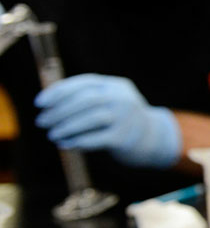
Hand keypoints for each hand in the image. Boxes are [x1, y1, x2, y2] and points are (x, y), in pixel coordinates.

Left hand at [33, 74, 181, 168]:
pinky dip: (77, 141)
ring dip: (65, 127)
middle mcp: (123, 99)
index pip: (84, 83)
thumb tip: (47, 102)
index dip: (58, 92)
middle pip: (86, 100)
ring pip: (90, 119)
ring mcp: (126, 118)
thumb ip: (85, 98)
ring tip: (52, 134)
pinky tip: (65, 143)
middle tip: (41, 121)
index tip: (39, 103)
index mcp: (116, 85)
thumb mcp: (109, 101)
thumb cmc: (120, 119)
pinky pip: (95, 139)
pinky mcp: (124, 138)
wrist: (153, 138)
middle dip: (59, 111)